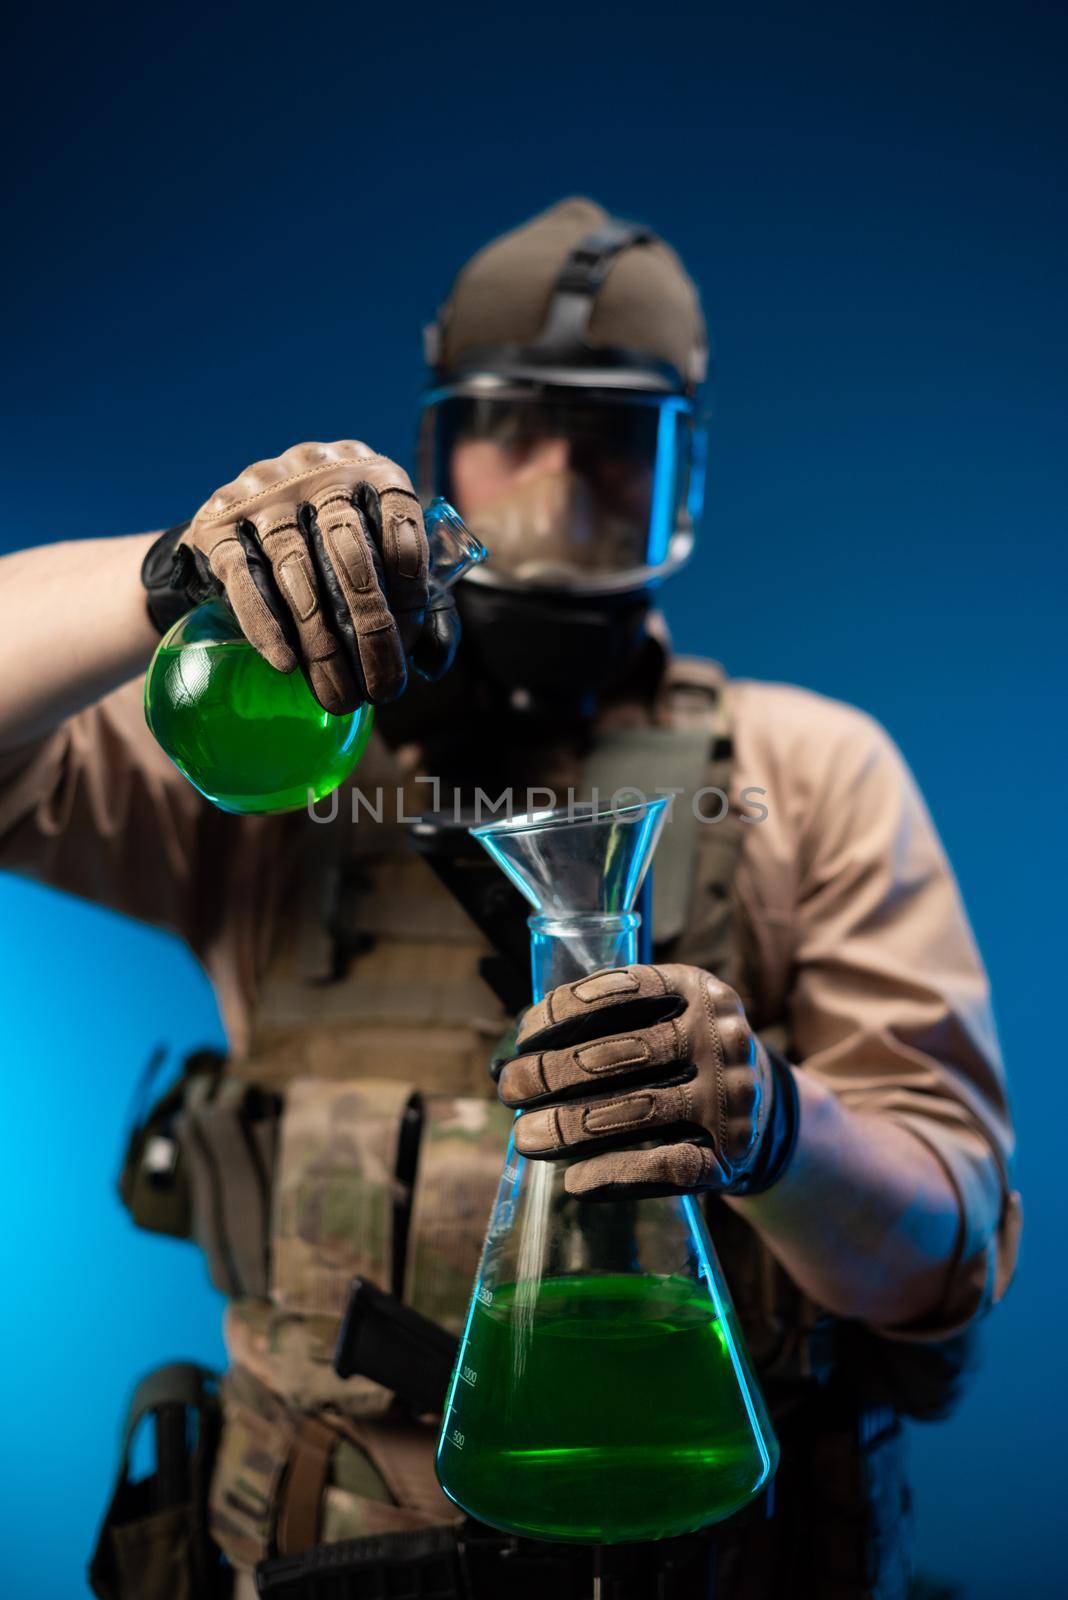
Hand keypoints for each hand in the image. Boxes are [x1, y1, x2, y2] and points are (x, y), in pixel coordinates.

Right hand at [142, 441, 458, 712]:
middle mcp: (319, 470)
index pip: (401, 522)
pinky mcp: (219, 523)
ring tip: (338, 693)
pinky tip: (286, 664)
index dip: (410, 586)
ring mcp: (266, 493)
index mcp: (372, 472)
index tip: (409, 641)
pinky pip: (244, 578)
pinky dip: (267, 625)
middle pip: (349, 549)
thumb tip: (435, 664)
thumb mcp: (384, 566)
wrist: (244, 531)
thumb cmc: (332, 554)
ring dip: (320, 640)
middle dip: (370, 627)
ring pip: (297, 568)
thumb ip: (422, 607)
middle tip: (382, 688)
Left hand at [495, 963, 798, 1199]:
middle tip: (510, 1090)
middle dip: (553, 1073)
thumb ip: (602, 1025)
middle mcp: (719, 1037)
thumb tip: (508, 1058)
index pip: (625, 990)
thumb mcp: (661, 1017)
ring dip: (571, 1127)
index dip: (565, 1010)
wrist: (762, 1109)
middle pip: (624, 1053)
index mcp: (697, 989)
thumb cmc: (679, 1057)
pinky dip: (616, 1174)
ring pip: (640, 1110)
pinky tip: (575, 1183)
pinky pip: (668, 1167)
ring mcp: (730, 1097)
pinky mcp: (731, 1154)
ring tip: (524, 1137)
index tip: (522, 1037)